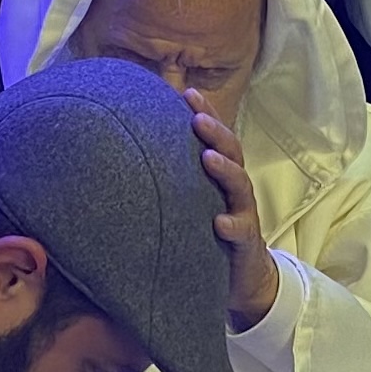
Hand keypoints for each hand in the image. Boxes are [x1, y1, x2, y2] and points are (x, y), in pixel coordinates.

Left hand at [190, 98, 278, 331]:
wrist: (241, 279)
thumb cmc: (208, 233)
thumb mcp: (190, 203)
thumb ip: (171, 180)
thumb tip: (124, 156)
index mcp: (221, 176)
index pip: (216, 137)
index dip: (206, 113)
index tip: (186, 93)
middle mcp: (234, 189)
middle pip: (231, 152)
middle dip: (215, 132)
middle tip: (196, 118)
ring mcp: (243, 214)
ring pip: (239, 186)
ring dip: (225, 170)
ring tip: (208, 158)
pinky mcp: (245, 243)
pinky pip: (241, 231)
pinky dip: (232, 225)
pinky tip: (219, 223)